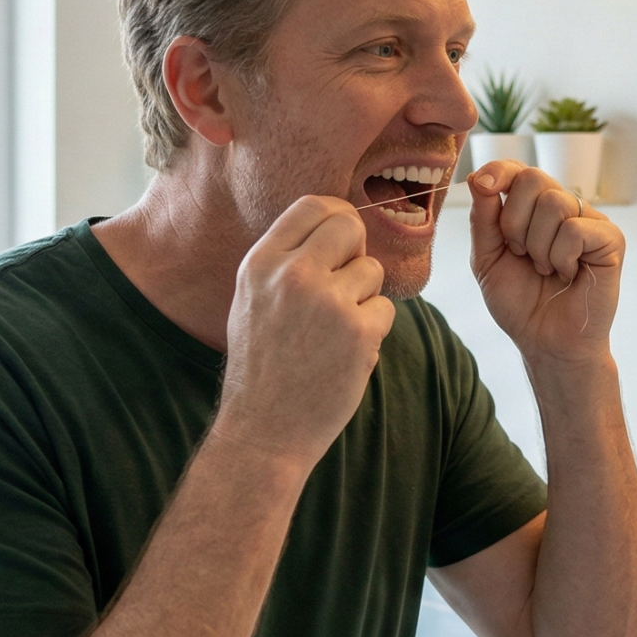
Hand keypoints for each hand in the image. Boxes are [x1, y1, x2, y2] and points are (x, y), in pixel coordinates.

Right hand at [210, 196, 395, 466]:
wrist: (262, 430)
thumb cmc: (262, 367)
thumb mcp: (252, 300)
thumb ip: (285, 261)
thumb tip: (333, 225)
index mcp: (260, 263)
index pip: (313, 205)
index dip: (337, 216)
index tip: (342, 239)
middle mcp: (292, 274)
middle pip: (349, 225)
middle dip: (356, 251)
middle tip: (346, 285)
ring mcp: (327, 302)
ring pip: (372, 271)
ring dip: (364, 298)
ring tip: (335, 332)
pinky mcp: (358, 332)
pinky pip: (385, 310)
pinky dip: (372, 331)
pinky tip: (345, 355)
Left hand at [469, 161, 623, 362]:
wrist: (545, 342)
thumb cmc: (520, 303)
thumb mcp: (487, 259)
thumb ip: (484, 219)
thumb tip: (479, 178)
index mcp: (534, 209)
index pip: (518, 170)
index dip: (499, 171)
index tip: (484, 186)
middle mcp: (564, 208)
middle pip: (533, 178)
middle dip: (514, 221)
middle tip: (521, 254)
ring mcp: (589, 221)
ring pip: (555, 202)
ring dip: (538, 246)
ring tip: (546, 269)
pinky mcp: (610, 239)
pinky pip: (575, 228)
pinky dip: (562, 256)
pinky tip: (568, 274)